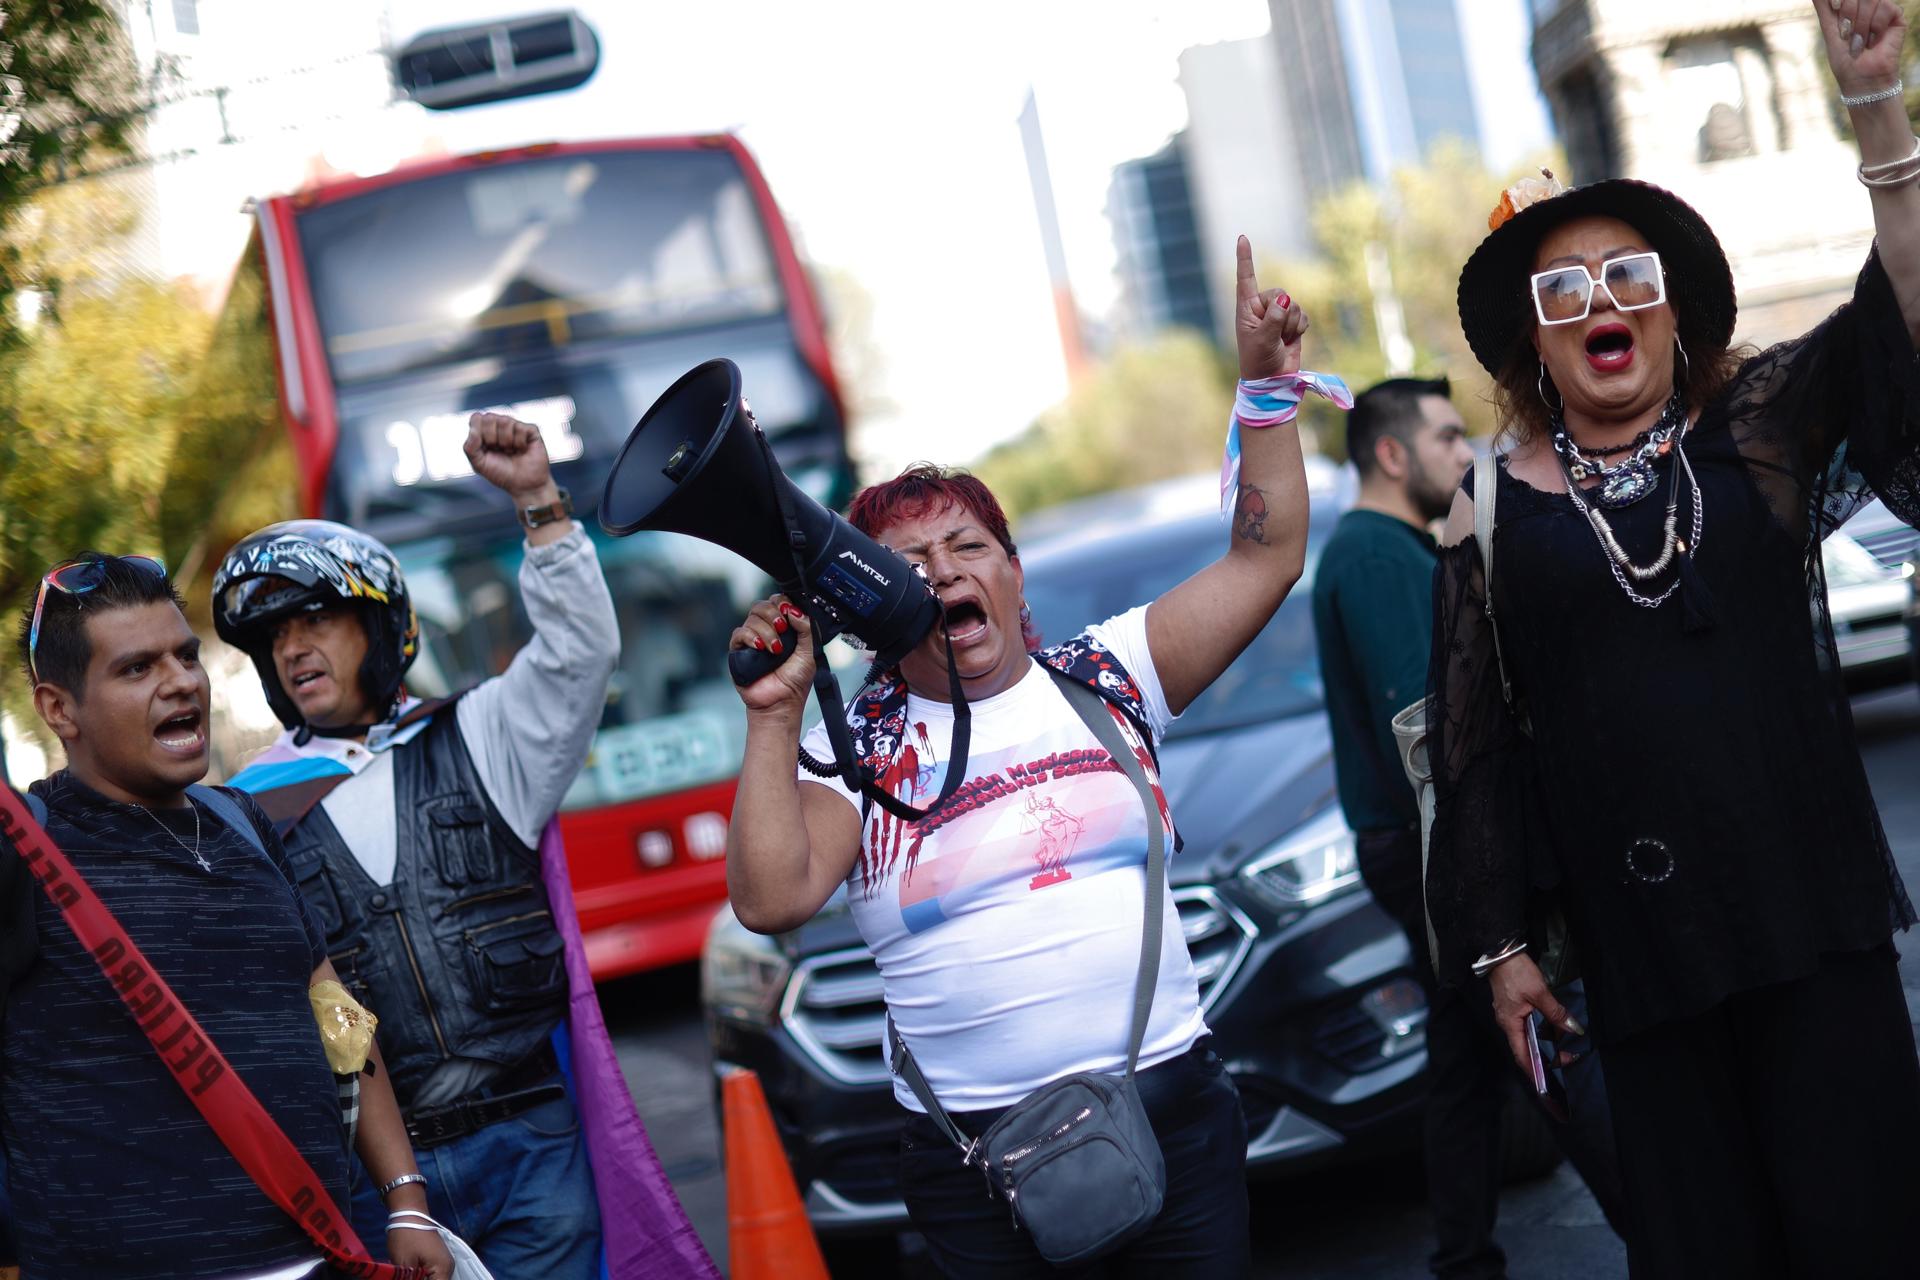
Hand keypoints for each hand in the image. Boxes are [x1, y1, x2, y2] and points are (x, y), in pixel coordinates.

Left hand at [388, 1223, 455, 1278]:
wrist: (408, 1213)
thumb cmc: (406, 1237)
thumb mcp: (404, 1265)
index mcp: (443, 1270)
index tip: (409, 1279)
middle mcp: (448, 1268)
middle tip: (404, 1276)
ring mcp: (443, 1263)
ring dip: (419, 1279)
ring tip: (406, 1274)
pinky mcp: (436, 1260)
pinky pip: (432, 1276)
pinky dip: (421, 1277)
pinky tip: (410, 1274)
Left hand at [464, 411, 555, 502]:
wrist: (524, 485)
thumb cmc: (501, 474)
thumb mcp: (479, 464)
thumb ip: (470, 447)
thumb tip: (473, 430)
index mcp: (485, 430)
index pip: (476, 417)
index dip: (478, 432)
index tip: (484, 448)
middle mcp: (500, 425)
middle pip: (489, 417)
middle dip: (492, 437)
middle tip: (498, 450)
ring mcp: (516, 426)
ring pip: (505, 420)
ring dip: (506, 441)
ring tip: (511, 451)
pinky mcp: (531, 430)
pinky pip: (521, 428)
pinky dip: (520, 443)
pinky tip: (522, 450)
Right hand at [729, 596, 814, 713]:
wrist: (781, 702)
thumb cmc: (795, 681)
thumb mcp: (809, 652)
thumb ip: (807, 629)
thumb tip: (795, 611)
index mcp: (784, 628)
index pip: (779, 603)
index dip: (783, 603)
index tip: (789, 612)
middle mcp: (767, 630)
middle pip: (762, 606)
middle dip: (773, 613)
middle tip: (782, 628)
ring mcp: (752, 639)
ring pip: (752, 618)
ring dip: (766, 631)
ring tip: (775, 649)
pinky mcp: (739, 651)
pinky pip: (739, 634)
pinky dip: (750, 637)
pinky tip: (760, 647)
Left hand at [1234, 235, 1308, 380]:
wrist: (1272, 380)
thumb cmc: (1259, 361)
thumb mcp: (1262, 339)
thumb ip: (1273, 317)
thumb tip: (1284, 298)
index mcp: (1246, 309)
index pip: (1245, 278)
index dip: (1245, 258)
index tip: (1242, 237)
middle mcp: (1262, 307)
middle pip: (1279, 291)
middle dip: (1281, 312)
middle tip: (1274, 334)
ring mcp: (1277, 314)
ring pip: (1293, 304)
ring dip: (1291, 324)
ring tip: (1281, 340)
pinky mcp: (1292, 322)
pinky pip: (1303, 314)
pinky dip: (1300, 327)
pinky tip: (1291, 339)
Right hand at [1486, 953, 1585, 1077]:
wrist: (1501, 953)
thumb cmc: (1517, 974)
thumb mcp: (1540, 993)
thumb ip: (1556, 1013)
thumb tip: (1574, 1029)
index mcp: (1510, 1024)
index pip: (1521, 1055)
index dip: (1533, 1070)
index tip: (1546, 1083)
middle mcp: (1507, 1023)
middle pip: (1525, 1047)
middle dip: (1545, 1057)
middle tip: (1567, 1059)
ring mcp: (1509, 1015)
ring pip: (1527, 1036)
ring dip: (1543, 1043)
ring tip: (1563, 1047)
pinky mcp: (1512, 1007)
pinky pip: (1526, 1026)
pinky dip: (1539, 1032)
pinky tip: (1552, 1030)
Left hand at [1815, 0, 1906, 93]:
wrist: (1863, 78)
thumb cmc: (1845, 61)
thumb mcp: (1830, 32)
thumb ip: (1825, 9)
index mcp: (1846, 9)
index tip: (1835, 7)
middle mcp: (1863, 7)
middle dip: (1849, 13)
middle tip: (1847, 33)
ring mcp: (1880, 10)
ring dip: (1861, 24)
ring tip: (1860, 43)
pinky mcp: (1895, 16)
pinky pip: (1885, 8)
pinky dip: (1876, 27)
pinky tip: (1874, 41)